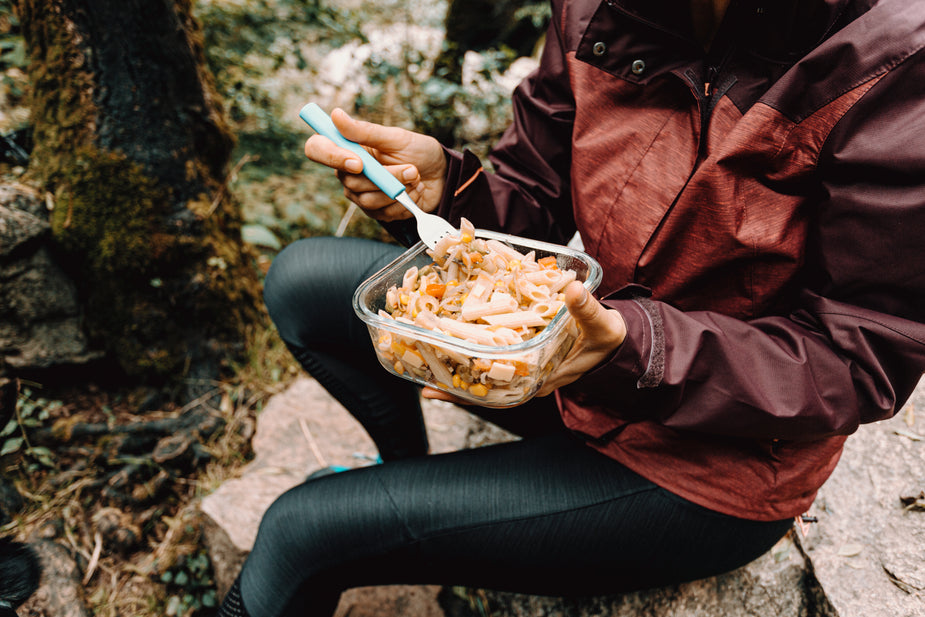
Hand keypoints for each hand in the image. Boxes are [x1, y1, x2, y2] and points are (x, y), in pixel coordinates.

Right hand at [304, 108, 446, 221]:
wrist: (441, 174)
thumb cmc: (418, 151)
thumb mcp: (395, 137)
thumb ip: (365, 131)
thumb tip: (335, 115)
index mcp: (347, 149)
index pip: (317, 150)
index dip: (331, 157)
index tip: (358, 162)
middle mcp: (349, 173)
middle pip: (350, 181)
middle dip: (387, 177)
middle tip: (411, 169)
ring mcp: (362, 194)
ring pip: (369, 200)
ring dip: (399, 190)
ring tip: (416, 178)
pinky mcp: (377, 211)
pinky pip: (384, 213)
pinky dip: (405, 203)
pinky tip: (415, 192)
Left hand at [422, 281, 626, 404]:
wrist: (612, 337)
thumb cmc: (607, 339)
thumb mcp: (602, 326)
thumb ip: (586, 309)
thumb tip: (572, 290)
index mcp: (543, 378)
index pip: (501, 393)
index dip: (470, 393)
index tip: (440, 392)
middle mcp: (528, 374)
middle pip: (486, 384)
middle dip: (455, 383)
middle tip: (421, 383)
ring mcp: (524, 361)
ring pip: (486, 367)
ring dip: (458, 362)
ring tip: (425, 360)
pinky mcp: (523, 345)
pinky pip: (494, 346)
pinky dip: (475, 339)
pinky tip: (452, 331)